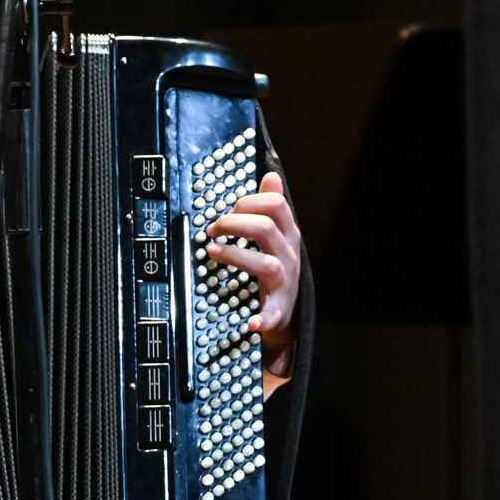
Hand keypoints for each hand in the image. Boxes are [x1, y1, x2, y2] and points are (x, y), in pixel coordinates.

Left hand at [205, 171, 303, 375]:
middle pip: (266, 229)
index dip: (248, 201)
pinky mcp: (277, 309)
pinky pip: (271, 314)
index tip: (225, 210)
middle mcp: (288, 255)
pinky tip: (250, 323)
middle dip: (235, 223)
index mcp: (287, 235)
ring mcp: (284, 282)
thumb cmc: (276, 268)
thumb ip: (272, 206)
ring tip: (211, 251)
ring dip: (235, 255)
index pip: (276, 205)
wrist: (287, 313)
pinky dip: (262, 318)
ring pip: (265, 263)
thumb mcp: (278, 235)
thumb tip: (271, 176)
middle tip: (211, 229)